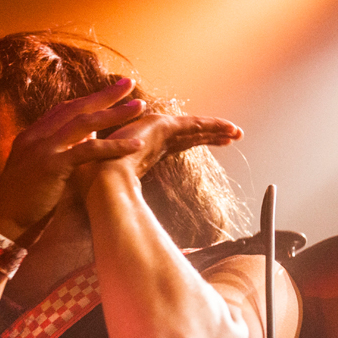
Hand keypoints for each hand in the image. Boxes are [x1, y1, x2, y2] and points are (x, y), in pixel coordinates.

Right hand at [0, 79, 145, 240]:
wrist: (3, 225)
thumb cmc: (23, 205)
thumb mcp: (37, 171)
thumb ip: (55, 153)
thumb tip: (83, 140)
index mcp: (31, 136)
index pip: (63, 109)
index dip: (87, 99)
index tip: (108, 93)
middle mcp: (36, 136)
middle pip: (76, 107)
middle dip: (104, 95)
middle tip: (128, 84)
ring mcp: (43, 148)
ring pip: (85, 123)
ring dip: (114, 113)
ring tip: (139, 107)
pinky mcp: (53, 165)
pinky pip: (89, 150)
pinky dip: (114, 147)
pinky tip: (134, 145)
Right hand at [71, 111, 241, 194]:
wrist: (101, 182)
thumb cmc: (107, 190)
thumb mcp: (125, 191)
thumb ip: (131, 197)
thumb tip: (130, 212)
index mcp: (148, 150)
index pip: (180, 143)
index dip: (198, 140)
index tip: (217, 142)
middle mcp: (155, 139)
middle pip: (191, 135)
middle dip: (212, 134)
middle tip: (232, 136)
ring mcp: (157, 131)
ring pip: (195, 128)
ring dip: (217, 129)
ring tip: (236, 132)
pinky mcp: (160, 126)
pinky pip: (194, 125)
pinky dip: (212, 125)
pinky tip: (228, 129)